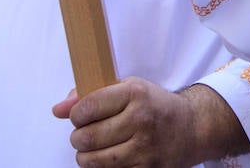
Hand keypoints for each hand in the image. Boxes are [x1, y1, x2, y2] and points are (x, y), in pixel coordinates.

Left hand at [52, 77, 247, 166]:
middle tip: (89, 133)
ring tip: (98, 147)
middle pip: (85, 137)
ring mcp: (144, 147)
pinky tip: (112, 157)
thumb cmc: (155, 107)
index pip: (86, 108)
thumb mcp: (129, 89)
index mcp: (136, 93)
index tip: (81, 116)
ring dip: (87, 156)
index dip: (76, 115)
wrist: (192, 128)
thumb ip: (92, 96)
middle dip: (79, 137)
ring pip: (91, 160)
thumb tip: (57, 110)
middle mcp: (141, 119)